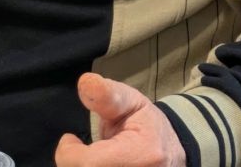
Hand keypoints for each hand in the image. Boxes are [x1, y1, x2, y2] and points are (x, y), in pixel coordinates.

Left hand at [55, 73, 186, 166]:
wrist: (172, 153)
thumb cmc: (146, 123)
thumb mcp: (129, 100)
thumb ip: (106, 94)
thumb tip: (85, 82)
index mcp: (141, 154)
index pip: (87, 164)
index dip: (69, 154)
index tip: (69, 140)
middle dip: (75, 162)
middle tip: (79, 150)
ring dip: (83, 165)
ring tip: (90, 158)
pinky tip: (97, 164)